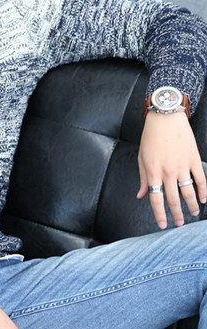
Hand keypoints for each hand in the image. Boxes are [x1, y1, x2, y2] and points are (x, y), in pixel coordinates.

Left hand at [137, 111, 206, 228]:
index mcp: (152, 171)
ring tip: (192, 214)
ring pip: (188, 192)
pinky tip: (203, 199)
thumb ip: (143, 178)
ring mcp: (182, 166)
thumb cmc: (150, 137)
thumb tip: (141, 195)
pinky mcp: (193, 159)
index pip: (156, 199)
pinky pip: (200, 179)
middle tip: (179, 224)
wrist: (165, 118)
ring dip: (191, 206)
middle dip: (176, 214)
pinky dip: (203, 191)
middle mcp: (167, 171)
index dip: (159, 214)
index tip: (163, 224)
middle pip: (173, 199)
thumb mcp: (141, 157)